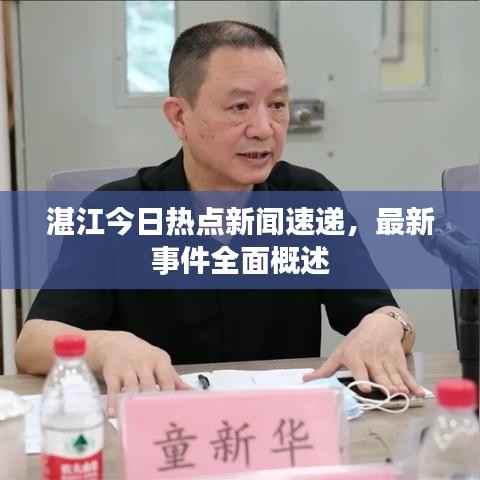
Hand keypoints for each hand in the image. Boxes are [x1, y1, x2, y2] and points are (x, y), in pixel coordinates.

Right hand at [92, 331, 190, 415]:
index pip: (167, 380)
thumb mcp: (161, 363)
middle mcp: (144, 364)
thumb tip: (194, 394)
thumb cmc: (144, 357)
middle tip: (156, 420)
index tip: (174, 412)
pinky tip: (114, 414)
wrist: (117, 343)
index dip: (170, 396)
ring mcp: (127, 368)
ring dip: (134, 403)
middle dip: (152, 401)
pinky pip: (113, 389)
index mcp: (159, 362)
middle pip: (149, 385)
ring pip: (132, 387)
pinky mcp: (112, 373)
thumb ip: (175, 380)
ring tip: (137, 420)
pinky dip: (113, 402)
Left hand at [303, 311, 424, 396]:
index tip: (367, 388)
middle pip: (379, 374)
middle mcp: (371, 358)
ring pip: (393, 376)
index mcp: (355, 356)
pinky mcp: (398, 361)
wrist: (378, 324)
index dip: (364, 379)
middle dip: (385, 384)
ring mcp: (386, 360)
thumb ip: (325, 369)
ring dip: (399, 386)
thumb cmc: (356, 342)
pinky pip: (406, 374)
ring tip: (403, 395)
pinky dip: (413, 384)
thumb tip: (306, 381)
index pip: (359, 369)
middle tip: (390, 393)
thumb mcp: (339, 353)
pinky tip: (419, 393)